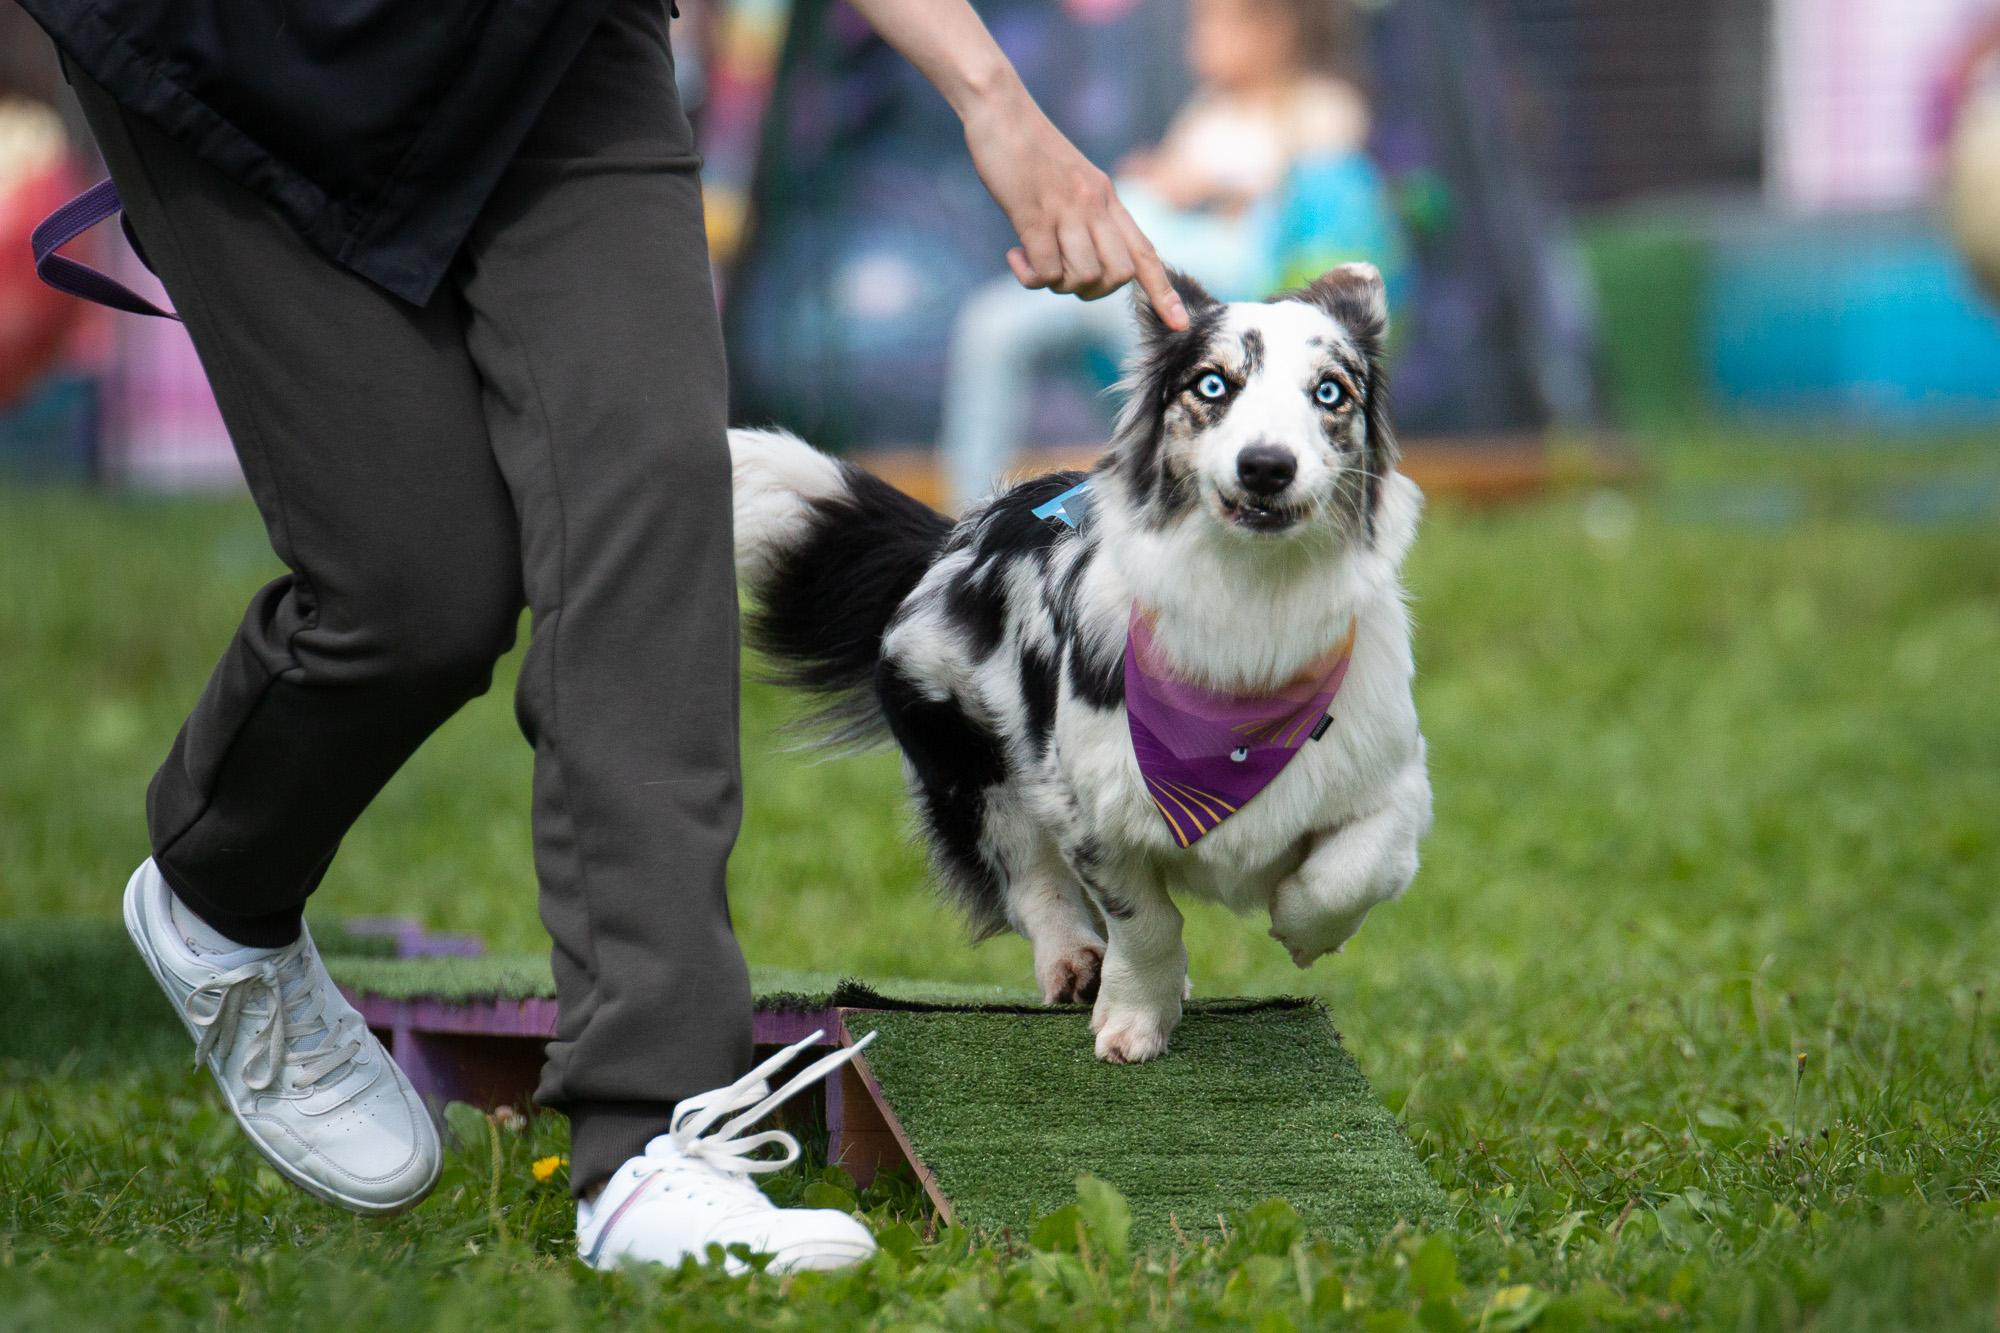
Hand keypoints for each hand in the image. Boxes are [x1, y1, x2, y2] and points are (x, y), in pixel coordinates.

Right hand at [962, 82, 1187, 328]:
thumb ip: (1085, 215)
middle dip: (1091, 291)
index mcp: (1108, 198)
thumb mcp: (1071, 180)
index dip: (1164, 292)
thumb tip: (1085, 259)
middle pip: (1118, 275)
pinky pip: (1046, 270)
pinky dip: (1030, 276)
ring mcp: (1067, 210)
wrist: (1001, 109)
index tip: (1179, 324)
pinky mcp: (1034, 215)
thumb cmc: (1029, 149)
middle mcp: (1096, 205)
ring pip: (1083, 277)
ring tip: (1034, 261)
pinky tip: (1016, 254)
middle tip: (1060, 273)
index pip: (1145, 252)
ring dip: (1057, 283)